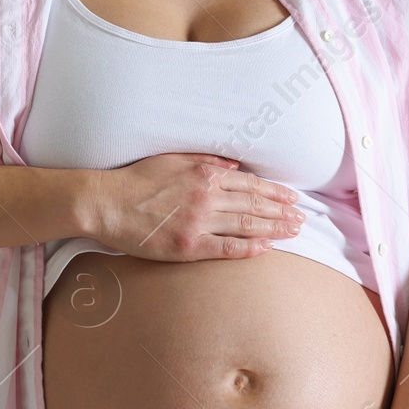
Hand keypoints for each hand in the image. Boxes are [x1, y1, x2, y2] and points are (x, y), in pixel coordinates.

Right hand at [86, 152, 303, 261]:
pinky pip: (226, 248)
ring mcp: (198, 223)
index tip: (291, 198)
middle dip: (282, 211)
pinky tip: (266, 249)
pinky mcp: (187, 246)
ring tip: (293, 232)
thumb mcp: (173, 160)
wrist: (106, 203)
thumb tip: (234, 166)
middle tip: (302, 218)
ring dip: (273, 229)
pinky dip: (248, 248)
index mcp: (204, 175)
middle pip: (254, 205)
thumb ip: (206, 161)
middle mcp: (206, 198)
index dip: (274, 192)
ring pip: (246, 225)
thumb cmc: (136, 180)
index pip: (249, 184)